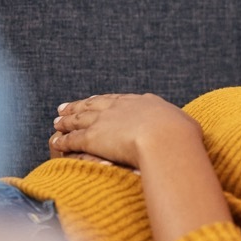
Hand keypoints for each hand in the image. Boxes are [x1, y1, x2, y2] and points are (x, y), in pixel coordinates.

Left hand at [50, 94, 201, 169]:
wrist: (165, 139)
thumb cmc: (181, 135)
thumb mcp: (185, 125)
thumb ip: (179, 124)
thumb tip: (182, 126)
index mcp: (142, 102)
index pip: (118, 99)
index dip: (104, 100)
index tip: (94, 100)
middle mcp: (120, 108)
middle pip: (93, 105)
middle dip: (79, 106)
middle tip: (65, 107)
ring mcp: (105, 121)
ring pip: (79, 119)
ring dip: (66, 121)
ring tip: (56, 122)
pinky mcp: (93, 137)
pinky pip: (73, 138)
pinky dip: (63, 139)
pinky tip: (55, 141)